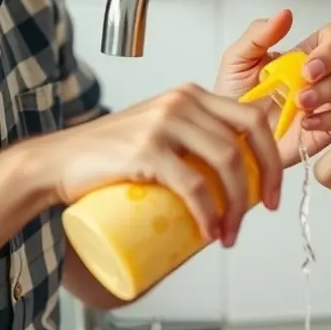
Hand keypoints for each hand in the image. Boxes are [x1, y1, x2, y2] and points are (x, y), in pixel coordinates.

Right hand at [45, 84, 282, 247]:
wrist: (56, 163)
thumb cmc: (112, 155)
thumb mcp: (162, 132)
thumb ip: (194, 139)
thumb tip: (239, 178)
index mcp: (193, 96)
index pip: (252, 117)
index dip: (272, 155)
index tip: (273, 189)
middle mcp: (182, 102)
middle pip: (246, 138)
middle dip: (266, 178)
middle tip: (266, 210)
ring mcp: (163, 123)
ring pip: (226, 161)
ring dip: (238, 205)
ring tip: (230, 233)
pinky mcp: (145, 149)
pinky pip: (193, 184)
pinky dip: (209, 213)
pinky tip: (211, 231)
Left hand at [214, 9, 330, 164]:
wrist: (230, 136)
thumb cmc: (234, 99)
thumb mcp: (237, 60)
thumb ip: (259, 35)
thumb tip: (285, 14)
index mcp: (305, 54)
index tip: (309, 62)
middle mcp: (322, 76)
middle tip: (306, 79)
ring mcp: (328, 102)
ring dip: (328, 93)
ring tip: (299, 103)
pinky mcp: (329, 127)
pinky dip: (329, 119)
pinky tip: (305, 122)